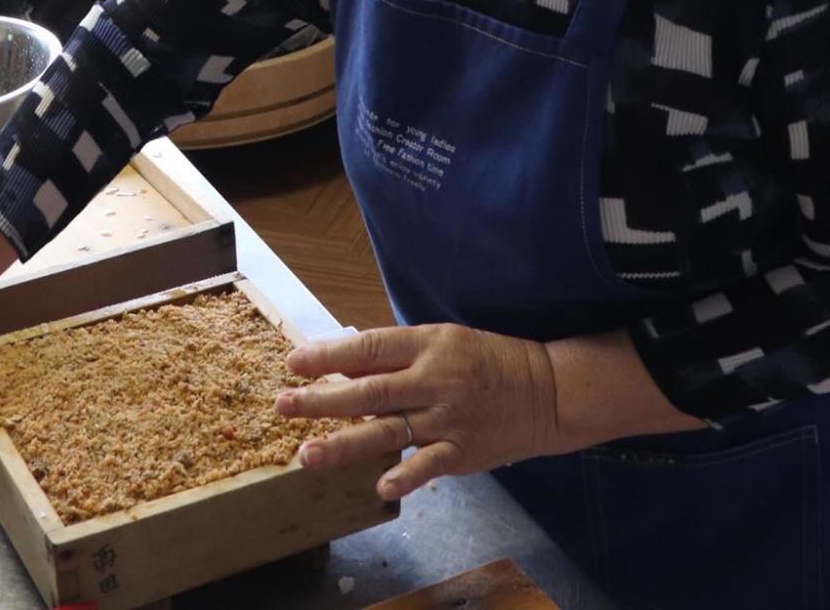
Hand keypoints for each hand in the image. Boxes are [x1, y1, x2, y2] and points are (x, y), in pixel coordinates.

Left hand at [277, 324, 559, 502]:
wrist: (546, 391)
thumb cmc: (483, 361)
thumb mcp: (440, 341)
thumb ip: (393, 355)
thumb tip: (340, 362)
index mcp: (427, 345)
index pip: (370, 348)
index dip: (329, 355)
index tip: (293, 363)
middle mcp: (435, 380)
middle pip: (370, 391)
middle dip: (322, 400)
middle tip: (283, 405)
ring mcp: (448, 418)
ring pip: (389, 431)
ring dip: (345, 445)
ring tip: (307, 455)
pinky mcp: (463, 451)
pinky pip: (429, 465)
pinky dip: (406, 477)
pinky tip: (380, 488)